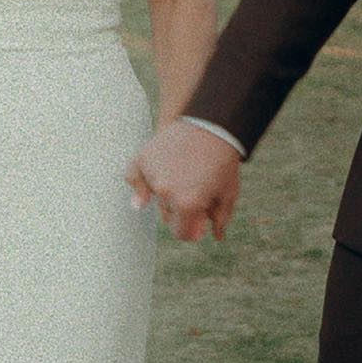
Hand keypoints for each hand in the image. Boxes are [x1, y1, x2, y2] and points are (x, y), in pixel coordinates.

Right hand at [126, 121, 241, 242]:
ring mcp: (153, 174)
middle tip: (193, 199)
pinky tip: (142, 192)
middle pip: (168, 215)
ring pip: (155, 197)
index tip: (197, 225)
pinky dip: (139, 182)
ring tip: (183, 180)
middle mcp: (166, 192)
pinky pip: (134, 177)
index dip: (191, 231)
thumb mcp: (227, 193)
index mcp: (187, 204)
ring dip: (166, 194)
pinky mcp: (144, 158)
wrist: (214, 125)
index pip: (181, 232)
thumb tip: (215, 237)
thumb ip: (219, 219)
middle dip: (181, 211)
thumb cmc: (223, 161)